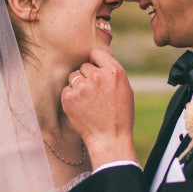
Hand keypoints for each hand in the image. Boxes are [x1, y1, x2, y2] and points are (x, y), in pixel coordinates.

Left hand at [62, 48, 136, 166]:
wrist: (110, 138)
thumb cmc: (120, 115)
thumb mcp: (125, 89)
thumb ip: (112, 73)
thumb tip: (99, 60)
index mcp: (114, 71)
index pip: (96, 52)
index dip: (95, 61)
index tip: (96, 69)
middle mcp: (98, 76)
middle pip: (84, 66)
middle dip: (87, 76)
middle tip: (95, 93)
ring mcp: (82, 87)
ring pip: (73, 77)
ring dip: (78, 86)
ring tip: (88, 101)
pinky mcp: (69, 98)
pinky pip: (66, 89)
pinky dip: (71, 97)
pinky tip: (81, 108)